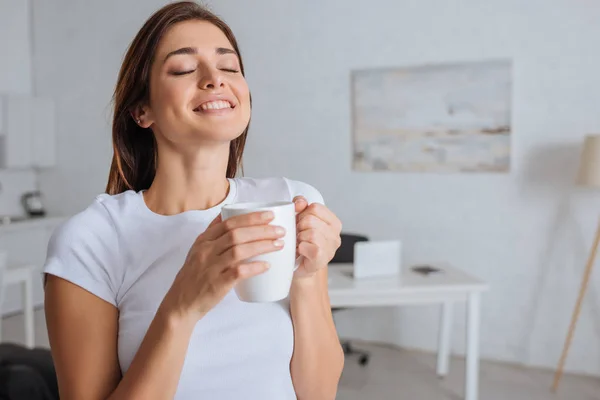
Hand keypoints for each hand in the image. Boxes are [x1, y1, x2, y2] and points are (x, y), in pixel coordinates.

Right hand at [163, 211, 285, 320]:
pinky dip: (254, 267)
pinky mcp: (216, 284)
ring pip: (239, 250)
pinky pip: (238, 272)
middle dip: (261, 230)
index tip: (269, 216)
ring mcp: (211, 267)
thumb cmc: (194, 276)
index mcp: (203, 240)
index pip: (228, 222)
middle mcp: (206, 251)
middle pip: (237, 234)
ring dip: (262, 246)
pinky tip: (267, 265)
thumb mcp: (197, 250)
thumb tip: (226, 214)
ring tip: (279, 245)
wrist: (180, 303)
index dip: (251, 217)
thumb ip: (212, 233)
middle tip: (280, 231)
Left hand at [294, 196, 341, 278]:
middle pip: (311, 219)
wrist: (298, 266)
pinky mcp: (322, 259)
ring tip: (299, 243)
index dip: (302, 213)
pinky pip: (309, 247)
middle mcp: (335, 235)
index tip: (300, 222)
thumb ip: (300, 206)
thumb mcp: (299, 220)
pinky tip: (301, 250)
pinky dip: (300, 247)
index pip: (315, 207)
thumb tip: (301, 201)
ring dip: (299, 238)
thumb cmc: (301, 242)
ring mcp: (330, 248)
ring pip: (310, 233)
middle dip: (299, 226)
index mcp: (333, 222)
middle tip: (298, 235)